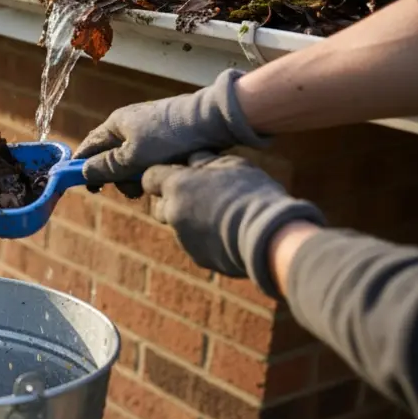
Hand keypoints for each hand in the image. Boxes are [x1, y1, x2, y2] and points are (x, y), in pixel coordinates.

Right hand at [75, 68, 269, 197]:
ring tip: (151, 184)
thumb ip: (106, 166)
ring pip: (133, 160)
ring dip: (138, 176)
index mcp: (115, 124)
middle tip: (132, 191)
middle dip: (118, 177)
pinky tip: (166, 174)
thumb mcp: (133, 157)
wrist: (213, 120)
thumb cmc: (169, 137)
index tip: (83, 186)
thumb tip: (83, 172)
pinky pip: (151, 157)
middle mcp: (130, 124)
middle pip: (112, 157)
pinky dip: (154, 169)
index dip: (82, 166)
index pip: (89, 146)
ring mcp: (150, 130)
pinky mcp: (168, 136)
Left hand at [142, 152, 325, 298]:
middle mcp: (173, 213)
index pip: (149, 178)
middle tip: (200, 196)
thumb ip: (204, 161)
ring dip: (192, 221)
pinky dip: (207, 239)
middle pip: (160, 206)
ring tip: (222, 216)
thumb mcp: (231, 164)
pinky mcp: (198, 258)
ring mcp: (183, 239)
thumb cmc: (251, 192)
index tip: (178, 175)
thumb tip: (192, 160)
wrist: (267, 236)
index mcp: (176, 186)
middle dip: (173, 202)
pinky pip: (196, 245)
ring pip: (179, 227)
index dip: (162, 176)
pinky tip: (231, 234)